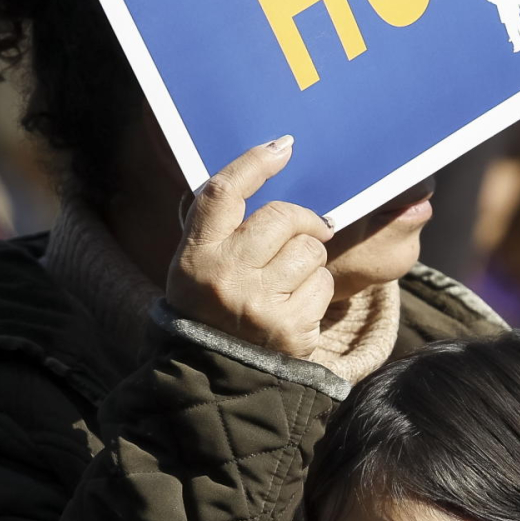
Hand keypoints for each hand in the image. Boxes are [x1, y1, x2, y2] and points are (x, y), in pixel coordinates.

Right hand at [166, 138, 334, 360]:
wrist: (214, 372)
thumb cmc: (210, 304)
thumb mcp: (197, 263)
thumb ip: (221, 223)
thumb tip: (271, 160)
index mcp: (196, 255)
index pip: (223, 192)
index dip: (254, 163)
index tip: (282, 148)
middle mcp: (224, 277)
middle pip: (282, 217)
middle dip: (302, 220)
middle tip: (305, 229)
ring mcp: (258, 305)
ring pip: (310, 250)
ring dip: (309, 259)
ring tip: (290, 279)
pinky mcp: (291, 328)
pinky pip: (324, 284)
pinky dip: (317, 290)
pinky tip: (296, 305)